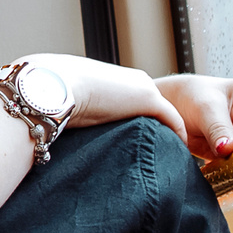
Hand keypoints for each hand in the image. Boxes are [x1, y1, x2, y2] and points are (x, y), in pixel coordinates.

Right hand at [15, 56, 186, 146]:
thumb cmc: (52, 95)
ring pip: (165, 114)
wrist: (52, 86)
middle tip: (166, 151)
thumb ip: (79, 112)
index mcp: (116, 79)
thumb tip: (64, 134)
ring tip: (174, 153)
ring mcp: (143, 88)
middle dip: (161, 127)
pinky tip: (181, 150)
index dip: (143, 121)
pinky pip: (172, 121)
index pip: (137, 101)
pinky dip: (178, 135)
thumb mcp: (69, 103)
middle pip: (156, 107)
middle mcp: (134, 80)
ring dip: (170, 133)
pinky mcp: (148, 100)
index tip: (147, 140)